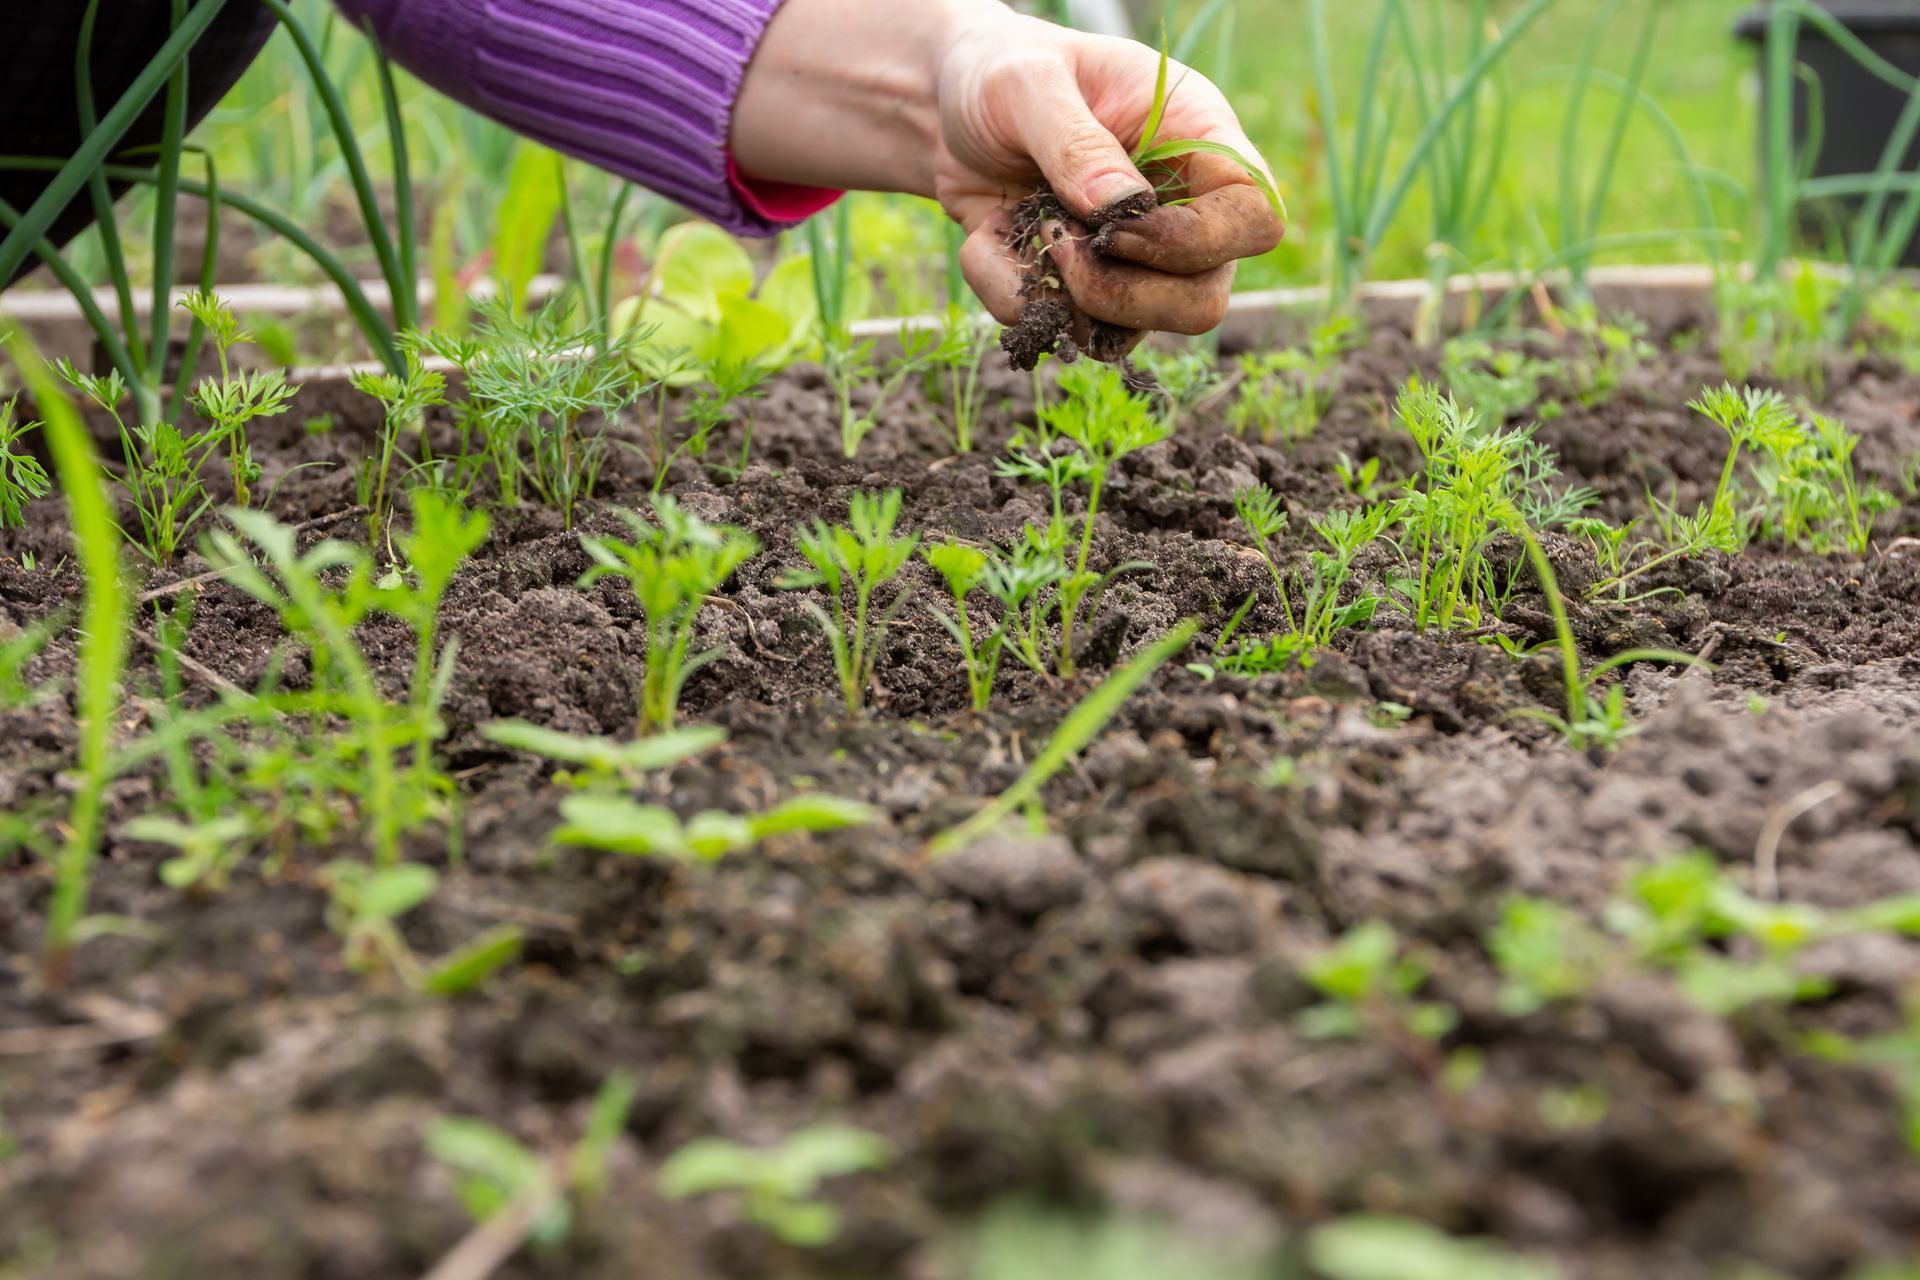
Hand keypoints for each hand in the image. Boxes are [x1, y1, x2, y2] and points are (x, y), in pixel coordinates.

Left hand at [731, 0, 1282, 348]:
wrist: (944, 108)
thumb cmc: (1001, 72)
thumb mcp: (1027, 82)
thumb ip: (1073, 141)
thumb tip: (1121, 209)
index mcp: (1197, 138)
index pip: (1255, 216)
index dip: (1201, 242)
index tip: (1120, 229)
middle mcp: (1181, 209)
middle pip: (1205, 299)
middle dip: (1126, 296)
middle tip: (1059, 248)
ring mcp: (1136, 261)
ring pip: (1139, 332)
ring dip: (1068, 304)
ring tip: (1022, 234)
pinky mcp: (1085, 291)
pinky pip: (1064, 331)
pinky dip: (1013, 301)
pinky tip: (986, 242)